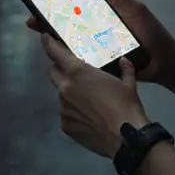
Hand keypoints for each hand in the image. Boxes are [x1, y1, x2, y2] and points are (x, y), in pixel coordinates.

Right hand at [25, 0, 174, 84]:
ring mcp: (96, 50)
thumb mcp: (135, 11)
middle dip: (48, 22)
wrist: (165, 63)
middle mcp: (96, 32)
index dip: (59, 4)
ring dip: (53, 41)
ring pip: (70, 45)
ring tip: (41, 36)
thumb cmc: (152, 34)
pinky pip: (81, 63)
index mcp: (103, 17)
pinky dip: (68, 60)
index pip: (76, 9)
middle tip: (33, 19)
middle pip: (67, 26)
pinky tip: (56, 58)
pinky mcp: (98, 67)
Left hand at [41, 33, 147, 157]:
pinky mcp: (65, 125)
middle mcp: (65, 87)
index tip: (45, 37)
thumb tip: (124, 61)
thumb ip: (125, 69)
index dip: (48, 43)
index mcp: (78, 72)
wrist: (124, 137)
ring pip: (61, 95)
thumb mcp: (129, 84)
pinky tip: (88, 117)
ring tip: (87, 101)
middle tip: (71, 70)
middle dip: (58, 68)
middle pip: (52, 72)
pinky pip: (67, 113)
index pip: (56, 53)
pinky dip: (74, 112)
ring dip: (70, 93)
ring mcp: (63, 108)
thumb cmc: (125, 105)